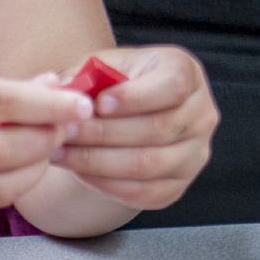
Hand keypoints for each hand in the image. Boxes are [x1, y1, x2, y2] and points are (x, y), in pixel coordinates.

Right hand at [0, 55, 89, 219]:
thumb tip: (54, 90)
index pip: (0, 105)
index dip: (48, 107)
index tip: (82, 104)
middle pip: (2, 151)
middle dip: (47, 139)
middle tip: (69, 124)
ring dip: (35, 167)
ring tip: (49, 145)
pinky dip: (8, 187)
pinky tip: (21, 166)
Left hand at [51, 46, 218, 211]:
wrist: (128, 118)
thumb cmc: (114, 86)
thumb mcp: (102, 68)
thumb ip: (83, 76)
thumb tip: (58, 90)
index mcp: (186, 72)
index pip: (173, 85)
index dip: (135, 97)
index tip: (98, 104)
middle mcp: (201, 113)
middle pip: (157, 128)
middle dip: (103, 133)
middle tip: (64, 131)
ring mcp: (194, 152)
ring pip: (148, 164)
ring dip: (98, 161)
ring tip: (61, 153)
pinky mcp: (179, 185)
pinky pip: (142, 192)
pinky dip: (106, 184)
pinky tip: (78, 171)